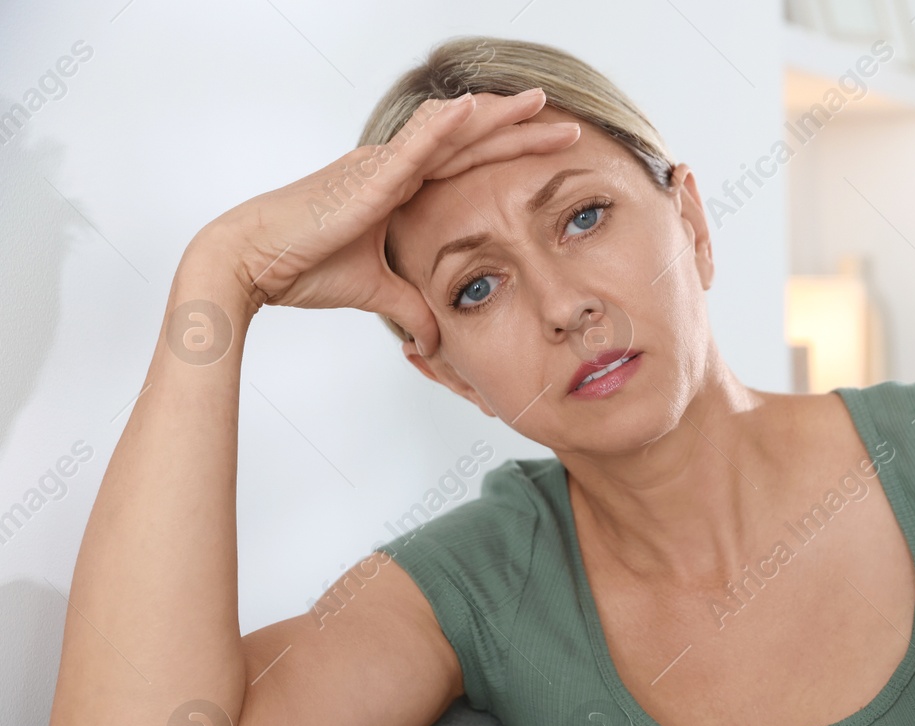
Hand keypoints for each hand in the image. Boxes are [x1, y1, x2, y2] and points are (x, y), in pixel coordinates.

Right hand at [182, 88, 580, 356]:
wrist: (252, 264)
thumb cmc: (302, 268)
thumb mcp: (374, 292)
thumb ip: (409, 307)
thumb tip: (434, 338)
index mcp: (397, 185)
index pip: (466, 163)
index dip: (508, 153)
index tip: (551, 150)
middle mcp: (393, 167)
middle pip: (469, 141)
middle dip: (519, 130)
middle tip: (569, 124)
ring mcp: (380, 166)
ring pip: (449, 131)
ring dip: (495, 116)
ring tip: (538, 104)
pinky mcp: (366, 178)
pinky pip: (413, 146)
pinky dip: (445, 127)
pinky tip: (474, 110)